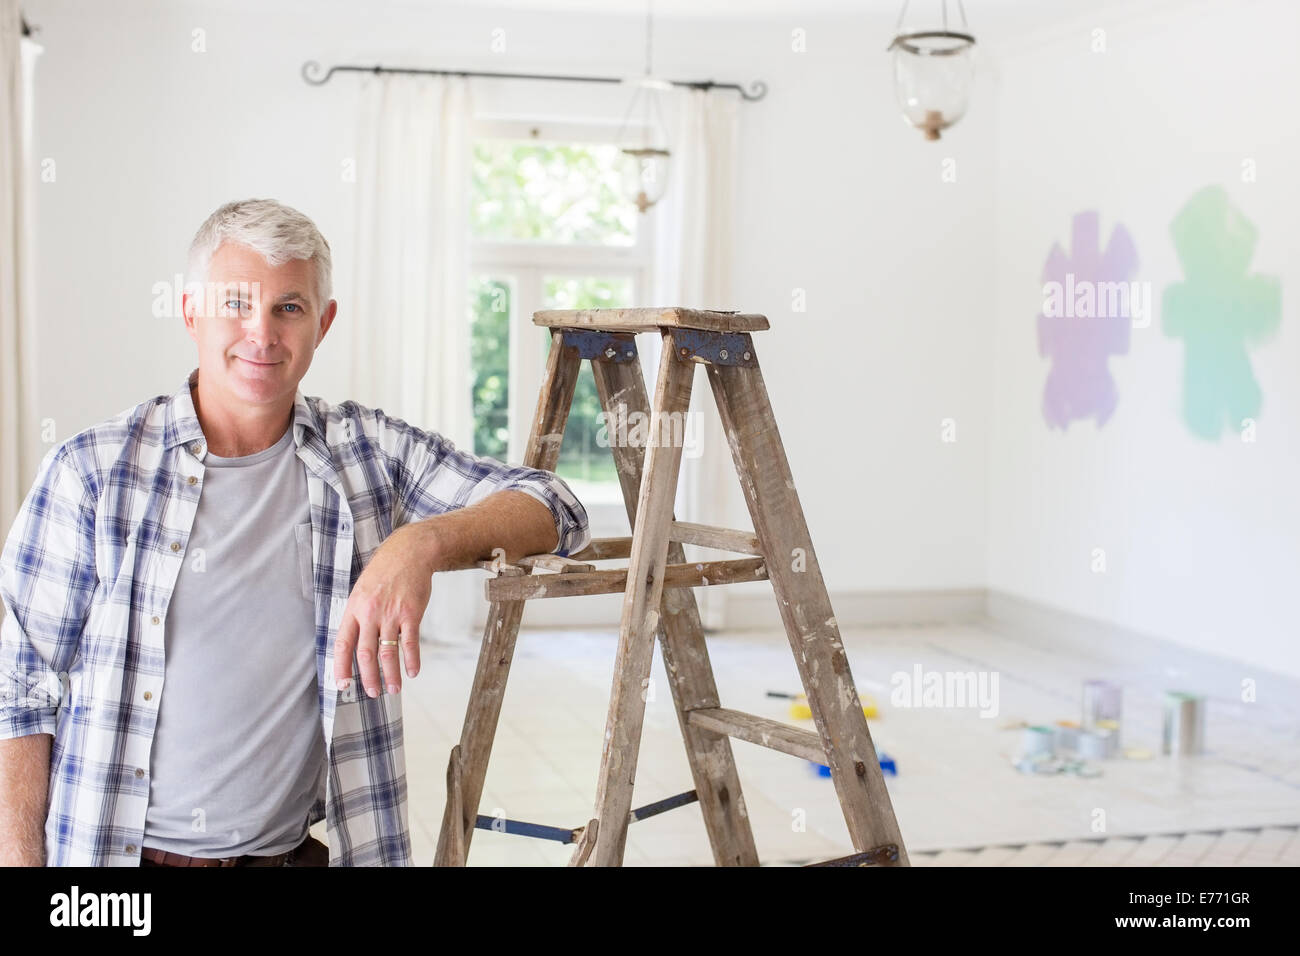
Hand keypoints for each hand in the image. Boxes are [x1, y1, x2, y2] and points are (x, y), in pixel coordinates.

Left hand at [333, 524, 429, 697]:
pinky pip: (410, 643)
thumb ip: (358, 616)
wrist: (410, 552)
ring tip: (393, 689)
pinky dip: (412, 660)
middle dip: (368, 678)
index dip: (341, 666)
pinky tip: (413, 672)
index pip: (342, 644)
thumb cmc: (385, 572)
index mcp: (354, 609)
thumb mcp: (362, 590)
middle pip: (365, 654)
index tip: (342, 684)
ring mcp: (391, 614)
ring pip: (388, 653)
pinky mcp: (411, 614)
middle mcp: (370, 613)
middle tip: (371, 693)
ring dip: (390, 675)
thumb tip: (354, 643)